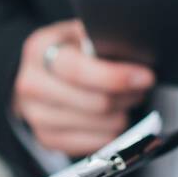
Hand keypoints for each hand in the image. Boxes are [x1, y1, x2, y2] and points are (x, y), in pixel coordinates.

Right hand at [12, 20, 154, 155]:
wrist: (42, 75)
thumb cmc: (70, 51)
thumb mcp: (81, 33)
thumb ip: (101, 38)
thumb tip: (132, 49)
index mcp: (39, 50)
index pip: (79, 71)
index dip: (116, 77)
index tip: (145, 77)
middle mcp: (32, 85)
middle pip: (95, 103)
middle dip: (128, 96)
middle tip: (140, 87)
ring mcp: (37, 116)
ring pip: (101, 125)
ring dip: (123, 113)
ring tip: (125, 99)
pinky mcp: (47, 139)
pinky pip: (96, 143)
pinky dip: (113, 131)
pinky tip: (113, 116)